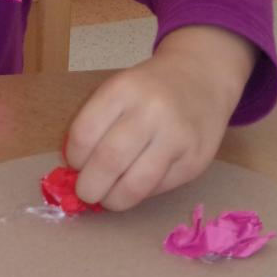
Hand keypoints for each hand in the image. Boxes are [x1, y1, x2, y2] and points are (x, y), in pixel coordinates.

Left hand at [64, 26, 254, 210]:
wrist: (202, 77)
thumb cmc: (150, 88)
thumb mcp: (119, 88)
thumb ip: (98, 121)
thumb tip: (75, 169)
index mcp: (123, 89)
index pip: (85, 134)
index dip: (74, 158)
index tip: (75, 165)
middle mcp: (151, 111)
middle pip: (109, 161)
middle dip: (89, 186)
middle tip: (86, 192)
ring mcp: (177, 137)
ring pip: (136, 184)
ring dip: (114, 200)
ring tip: (108, 199)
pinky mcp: (195, 161)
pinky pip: (159, 188)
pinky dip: (141, 193)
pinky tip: (136, 185)